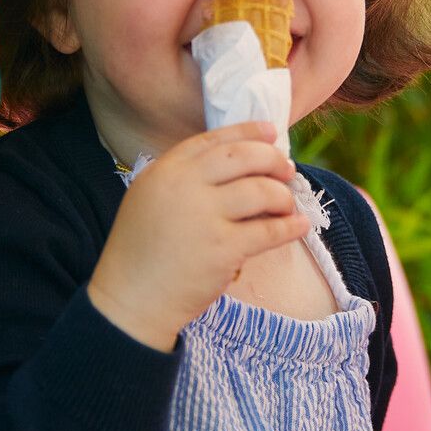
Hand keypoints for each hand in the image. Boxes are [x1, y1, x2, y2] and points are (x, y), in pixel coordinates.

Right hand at [87, 123, 307, 350]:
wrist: (131, 298)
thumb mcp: (149, 198)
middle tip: (287, 170)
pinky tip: (299, 225)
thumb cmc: (141, 252)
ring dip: (283, 197)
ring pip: (262, 192)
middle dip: (273, 160)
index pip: (215, 139)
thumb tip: (235, 165)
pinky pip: (269, 231)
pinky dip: (290, 227)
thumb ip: (183, 178)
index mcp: (166, 170)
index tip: (271, 133)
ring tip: (287, 206)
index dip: (248, 132)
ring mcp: (205, 216)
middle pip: (244, 158)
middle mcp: (185, 186)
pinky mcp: (224, 249)